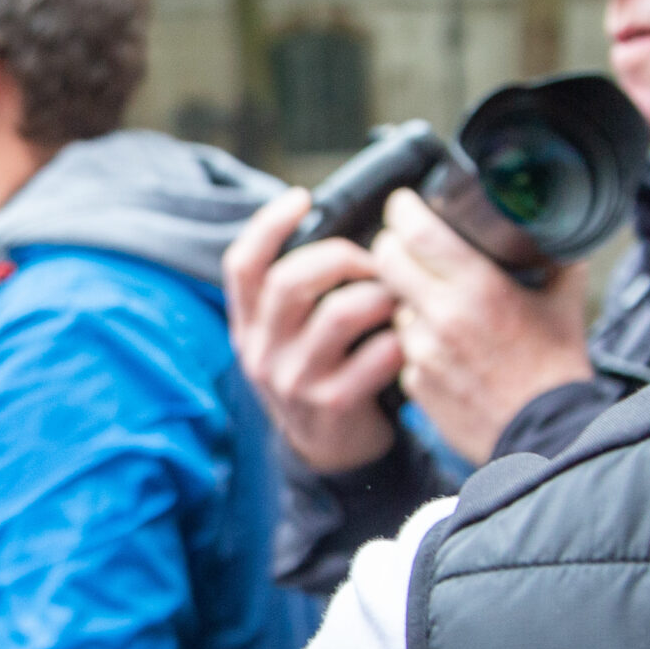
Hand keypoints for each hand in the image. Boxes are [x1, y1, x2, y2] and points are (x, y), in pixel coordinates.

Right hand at [224, 188, 407, 473]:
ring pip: (339, 313)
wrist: (330, 450)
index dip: (268, 224)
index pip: (241, 265)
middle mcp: (262, 351)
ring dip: (380, 295)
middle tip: (374, 261)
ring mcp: (294, 380)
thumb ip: (297, 290)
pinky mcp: (333, 404)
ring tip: (398, 298)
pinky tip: (408, 341)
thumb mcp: (287, 335)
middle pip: (291, 280)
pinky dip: (401, 340)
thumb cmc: (319, 372)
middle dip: (343, 257)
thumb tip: (335, 221)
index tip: (301, 197)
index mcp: (248, 325)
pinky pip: (376, 355)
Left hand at [370, 189, 590, 465]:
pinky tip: (444, 346)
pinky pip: (401, 347)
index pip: (415, 231)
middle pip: (385, 259)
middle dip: (391, 246)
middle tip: (405, 244)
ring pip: (392, 304)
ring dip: (406, 299)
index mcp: (478, 288)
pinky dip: (415, 341)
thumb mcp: (564, 304)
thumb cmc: (555, 371)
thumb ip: (557, 262)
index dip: (402, 210)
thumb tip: (555, 236)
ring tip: (440, 306)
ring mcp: (421, 351)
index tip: (403, 203)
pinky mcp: (412, 380)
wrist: (544, 434)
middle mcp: (441, 315)